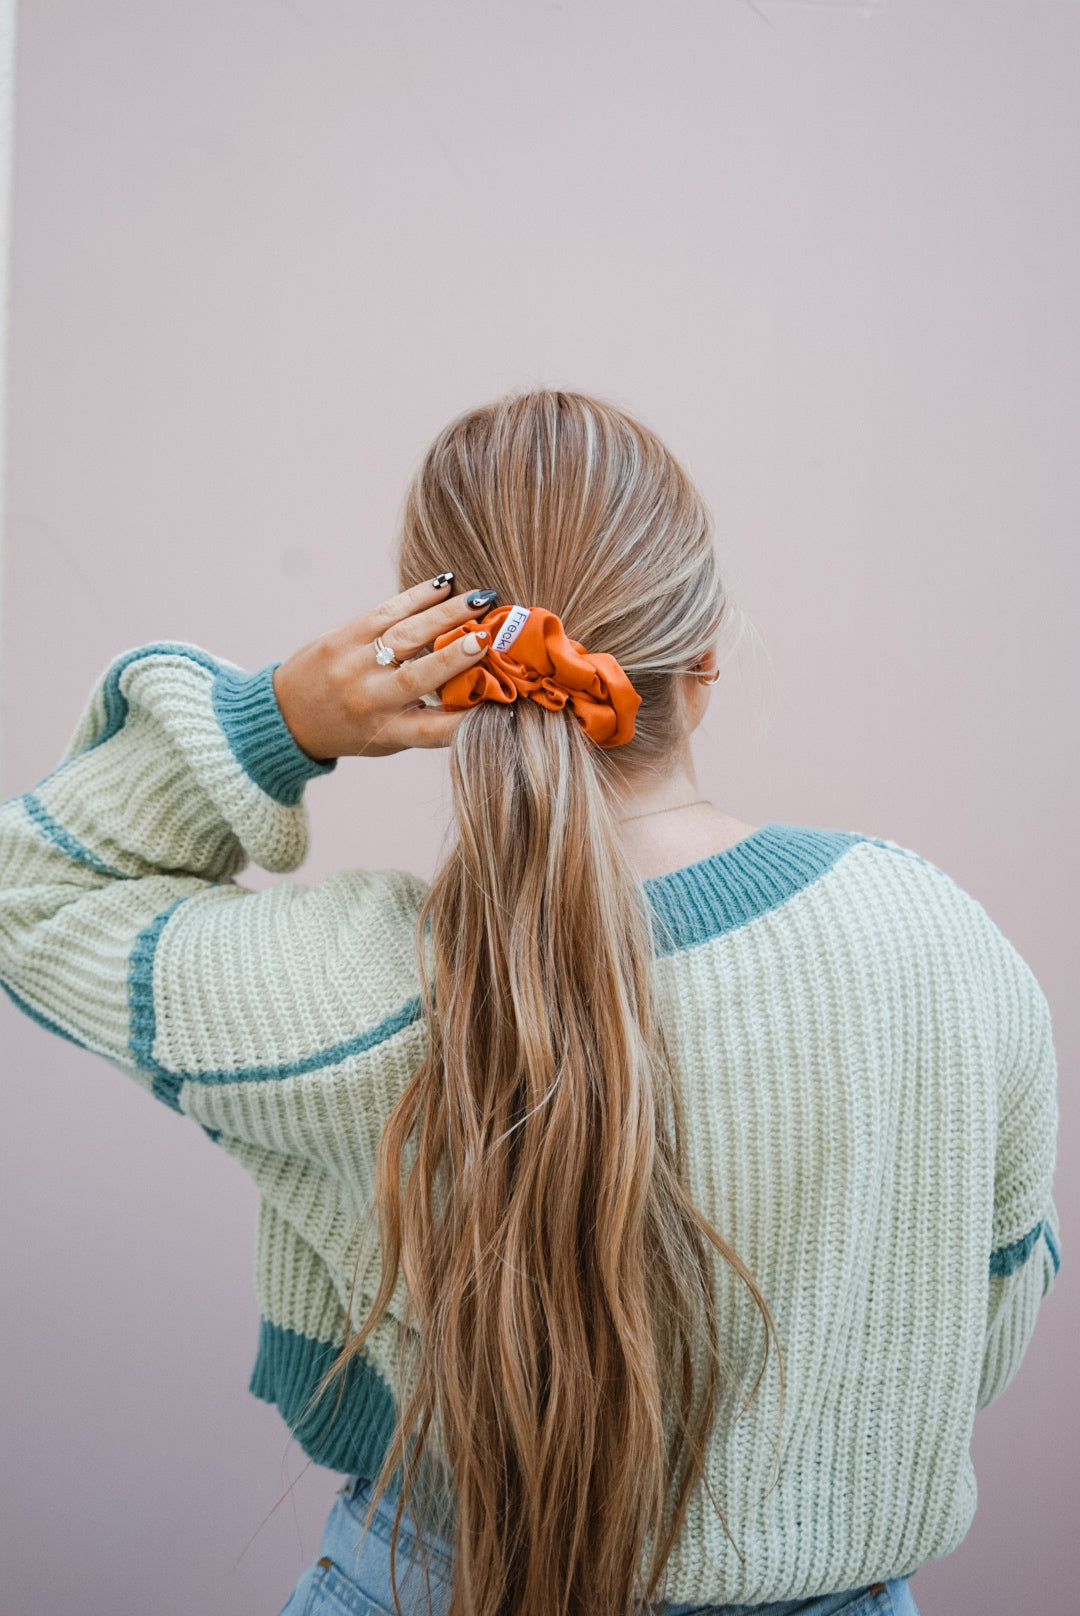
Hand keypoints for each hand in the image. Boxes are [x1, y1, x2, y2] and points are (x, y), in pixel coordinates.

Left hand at [272, 577, 494, 759]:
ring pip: (404, 636)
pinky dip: (417, 597)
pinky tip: (445, 584)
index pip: (433, 728)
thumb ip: (428, 721)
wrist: (290, 715)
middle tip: (488, 637)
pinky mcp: (341, 638)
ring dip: (445, 615)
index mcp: (388, 732)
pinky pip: (385, 612)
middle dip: (455, 657)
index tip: (501, 700)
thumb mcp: (390, 737)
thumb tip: (483, 694)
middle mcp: (370, 701)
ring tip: (481, 599)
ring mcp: (353, 666)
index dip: (468, 717)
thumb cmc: (355, 727)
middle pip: (418, 678)